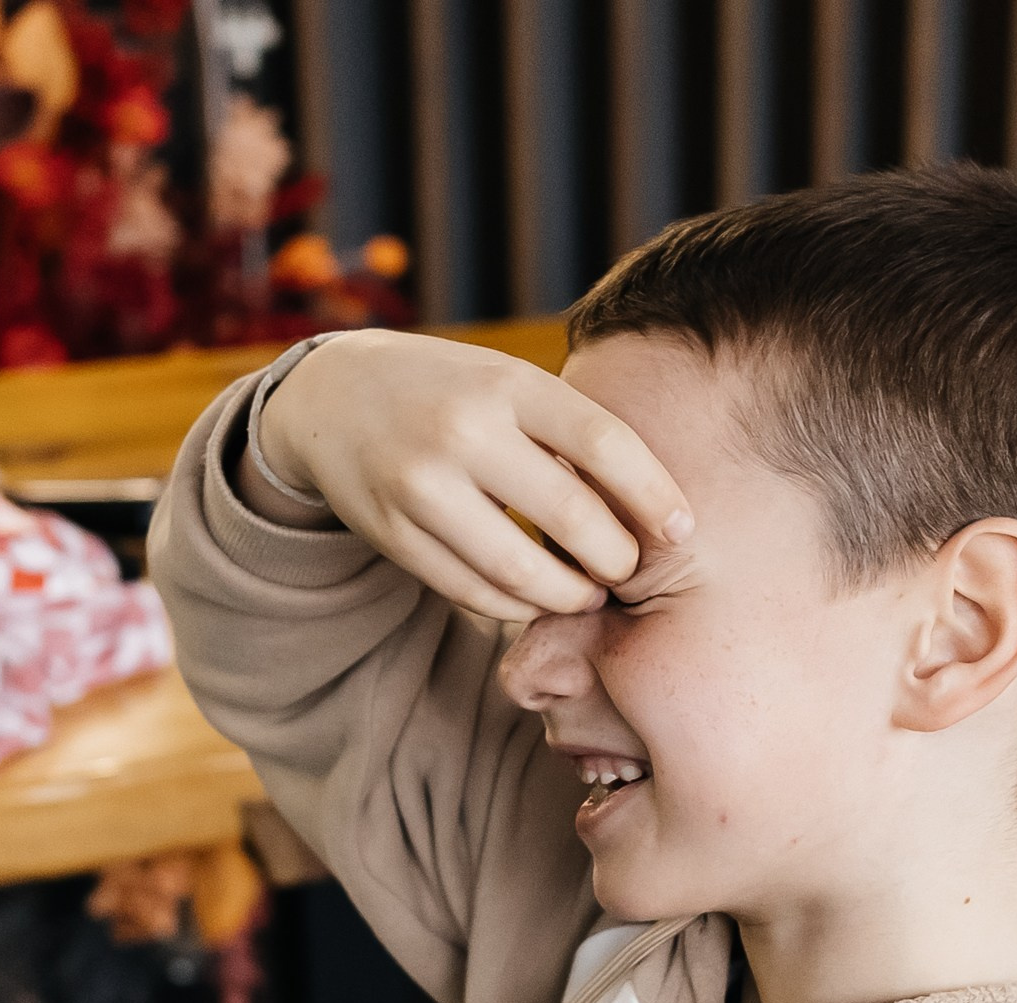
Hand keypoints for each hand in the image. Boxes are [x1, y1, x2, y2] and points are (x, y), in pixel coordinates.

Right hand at [253, 330, 692, 621]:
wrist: (333, 397)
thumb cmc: (452, 391)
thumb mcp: (508, 384)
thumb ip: (569, 433)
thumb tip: (656, 511)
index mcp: (506, 384)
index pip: (604, 445)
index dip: (654, 496)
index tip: (683, 531)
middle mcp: (462, 432)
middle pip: (568, 517)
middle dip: (614, 559)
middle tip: (629, 571)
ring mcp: (420, 486)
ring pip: (517, 572)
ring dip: (567, 595)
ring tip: (588, 593)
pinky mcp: (391, 533)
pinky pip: (471, 591)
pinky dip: (515, 605)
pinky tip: (535, 597)